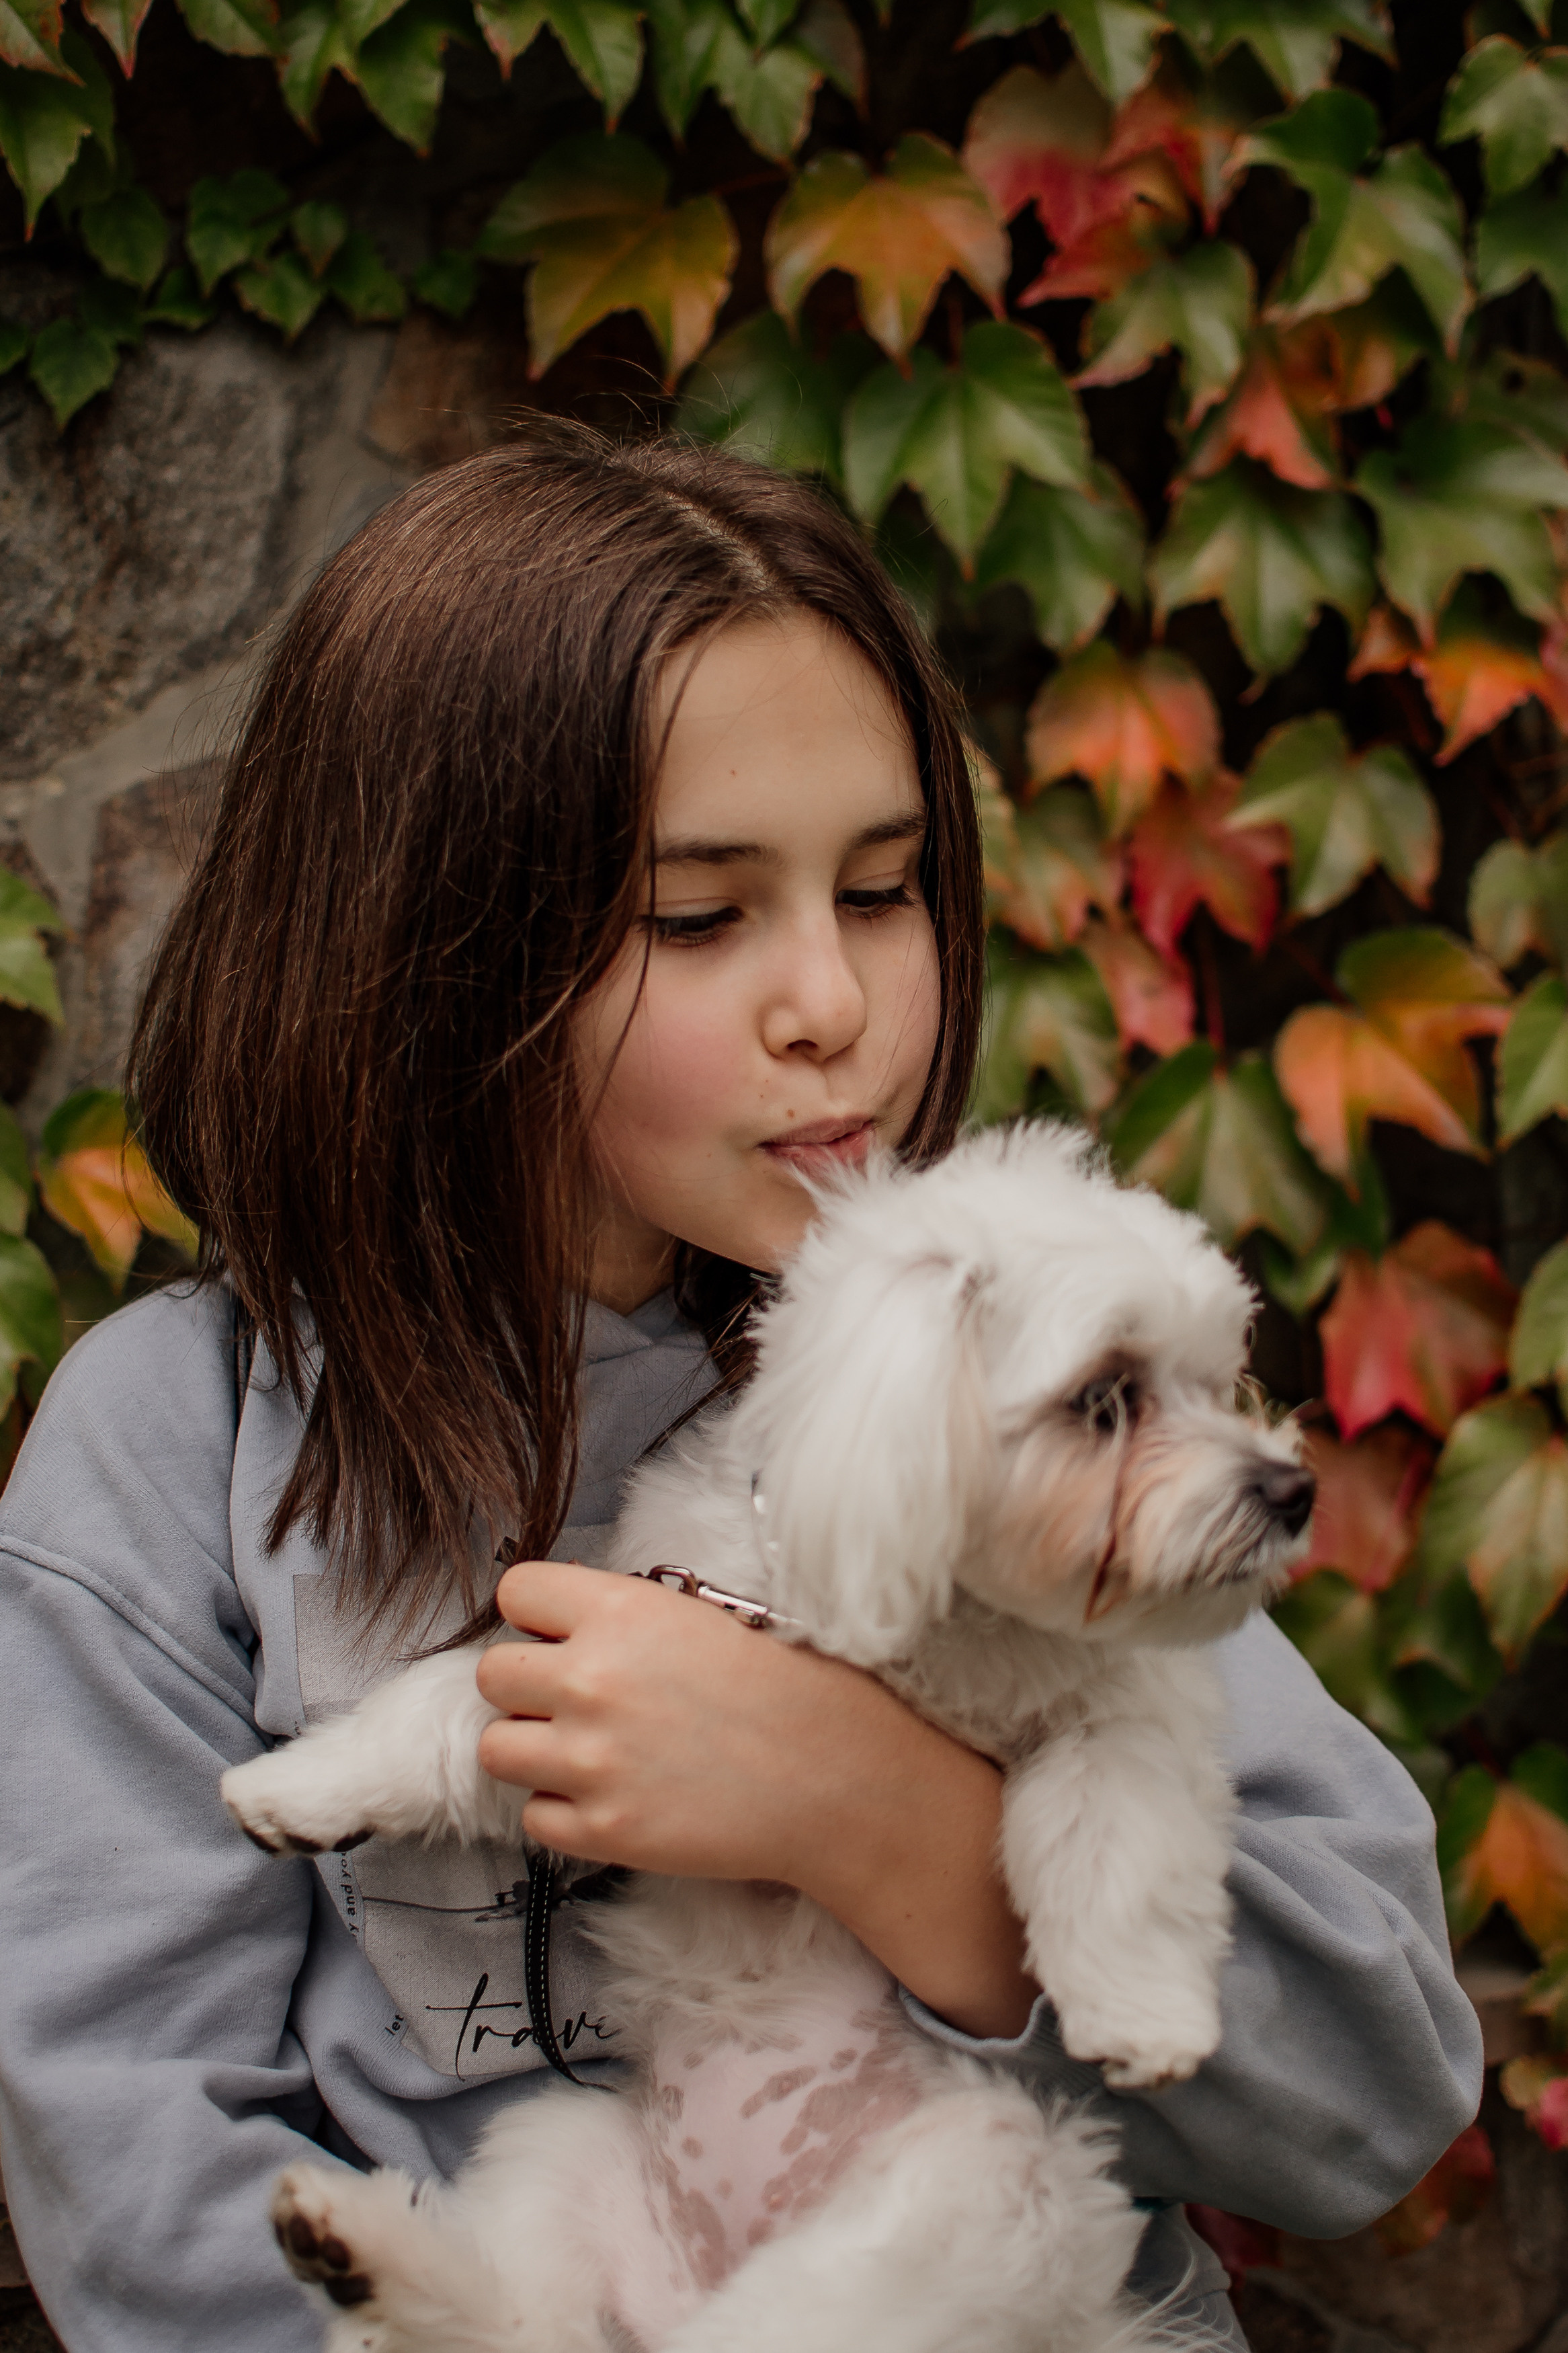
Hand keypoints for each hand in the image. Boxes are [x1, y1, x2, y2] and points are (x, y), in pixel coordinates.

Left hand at [475, 1561, 1037, 2037]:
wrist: (836, 1777)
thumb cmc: (782, 1689)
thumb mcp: (699, 1618)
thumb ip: (619, 1619)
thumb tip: (557, 1627)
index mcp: (619, 1612)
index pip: (515, 1592)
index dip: (538, 1615)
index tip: (562, 1633)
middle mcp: (592, 1680)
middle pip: (493, 1674)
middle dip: (528, 1686)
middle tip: (577, 1700)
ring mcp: (590, 1761)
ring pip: (497, 1749)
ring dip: (535, 1750)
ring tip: (592, 1751)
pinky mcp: (601, 1830)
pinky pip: (534, 1817)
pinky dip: (565, 1811)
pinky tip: (617, 1795)